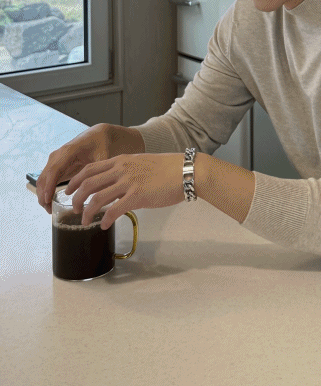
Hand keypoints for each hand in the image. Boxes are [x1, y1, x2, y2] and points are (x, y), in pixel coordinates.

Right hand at [36, 123, 144, 213]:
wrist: (98, 135)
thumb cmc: (101, 144)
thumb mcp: (104, 155)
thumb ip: (102, 170)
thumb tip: (103, 189)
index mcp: (69, 150)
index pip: (55, 169)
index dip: (49, 185)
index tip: (47, 200)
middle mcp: (58, 155)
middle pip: (45, 176)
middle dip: (43, 194)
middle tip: (49, 211)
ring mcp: (55, 160)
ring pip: (43, 179)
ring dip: (43, 194)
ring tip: (50, 210)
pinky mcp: (57, 166)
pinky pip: (47, 179)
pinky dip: (46, 191)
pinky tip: (51, 202)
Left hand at [64, 153, 183, 228]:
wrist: (186, 171)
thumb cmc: (169, 168)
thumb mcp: (142, 164)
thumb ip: (127, 173)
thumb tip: (117, 188)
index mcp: (121, 160)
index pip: (90, 169)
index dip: (76, 181)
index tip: (69, 191)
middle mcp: (121, 169)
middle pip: (88, 184)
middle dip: (76, 198)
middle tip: (74, 209)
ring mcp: (129, 182)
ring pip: (97, 198)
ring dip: (87, 212)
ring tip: (85, 220)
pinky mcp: (138, 196)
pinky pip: (114, 210)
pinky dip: (106, 219)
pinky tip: (105, 225)